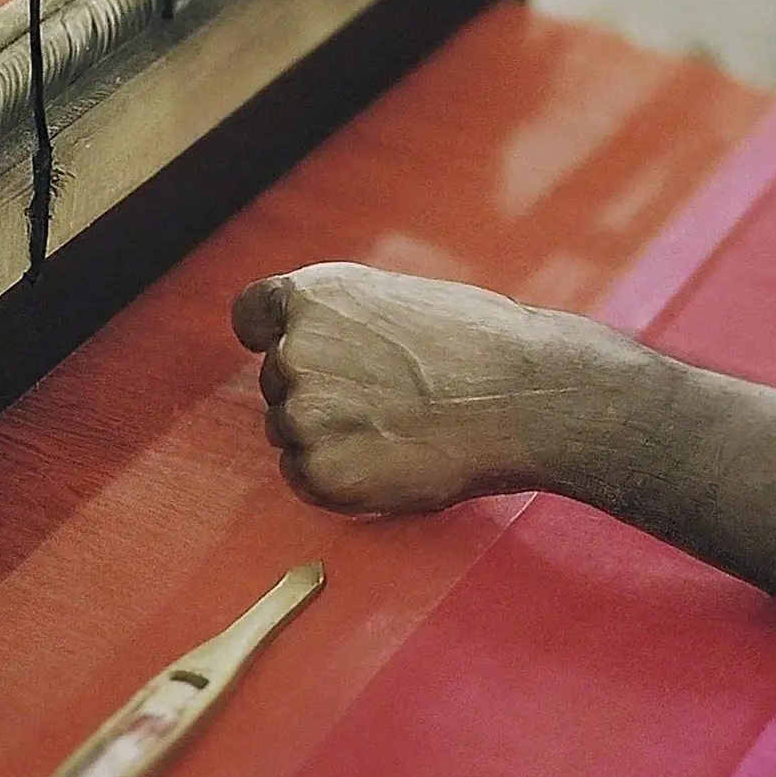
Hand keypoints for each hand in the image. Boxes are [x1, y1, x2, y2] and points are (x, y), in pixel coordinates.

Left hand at [231, 262, 570, 513]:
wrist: (525, 397)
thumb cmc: (478, 345)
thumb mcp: (394, 300)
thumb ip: (339, 321)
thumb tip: (307, 346)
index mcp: (313, 297)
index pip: (250, 315)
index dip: (270, 335)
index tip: (287, 348)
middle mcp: (294, 351)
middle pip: (275, 382)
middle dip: (317, 393)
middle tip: (384, 401)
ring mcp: (303, 415)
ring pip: (288, 432)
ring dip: (327, 438)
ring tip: (396, 430)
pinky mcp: (319, 471)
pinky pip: (304, 478)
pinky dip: (337, 479)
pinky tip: (388, 460)